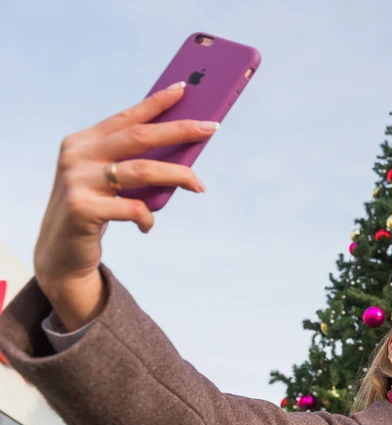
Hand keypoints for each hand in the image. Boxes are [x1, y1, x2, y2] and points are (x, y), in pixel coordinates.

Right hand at [34, 82, 216, 330]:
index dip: (156, 102)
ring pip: (142, 171)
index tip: (185, 88)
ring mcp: (77, 181)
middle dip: (179, 130)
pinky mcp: (82, 209)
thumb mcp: (109, 181)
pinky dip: (148, 217)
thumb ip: (133, 163)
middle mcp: (77, 156)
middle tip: (212, 127)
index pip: (126, 117)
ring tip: (200, 185)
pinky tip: (148, 225)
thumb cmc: (95, 210)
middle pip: (139, 137)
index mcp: (83, 142)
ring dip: (178, 176)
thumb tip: (184, 147)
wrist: (61, 251)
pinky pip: (132, 208)